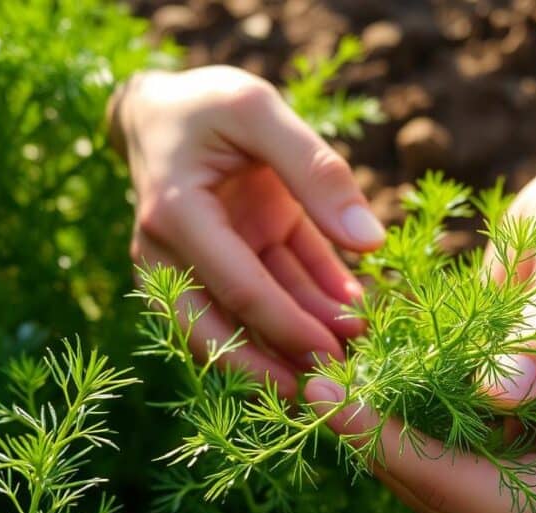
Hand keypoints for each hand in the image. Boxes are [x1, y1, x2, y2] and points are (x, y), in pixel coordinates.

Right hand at [112, 67, 384, 395]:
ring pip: (244, 325)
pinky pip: (262, 295)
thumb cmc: (207, 102)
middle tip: (338, 388)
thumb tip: (370, 240)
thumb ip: (316, 169)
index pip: (238, 289)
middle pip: (220, 336)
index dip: (290, 327)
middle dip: (279, 367)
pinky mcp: (217, 266)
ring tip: (361, 345)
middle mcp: (170, 254)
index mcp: (176, 215)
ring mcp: (190, 267)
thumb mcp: (260, 110)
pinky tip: (352, 310)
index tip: (338, 355)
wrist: (165, 107)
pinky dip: (306, 304)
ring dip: (300, 340)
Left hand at [305, 336, 535, 512]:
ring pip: (428, 493)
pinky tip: (400, 401)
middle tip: (311, 376)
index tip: (320, 391)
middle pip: (418, 489)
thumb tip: (491, 341)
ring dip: (385, 439)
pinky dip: (422, 446)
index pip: (438, 475)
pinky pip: (452, 489)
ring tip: (339, 381)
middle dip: (364, 432)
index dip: (375, 429)